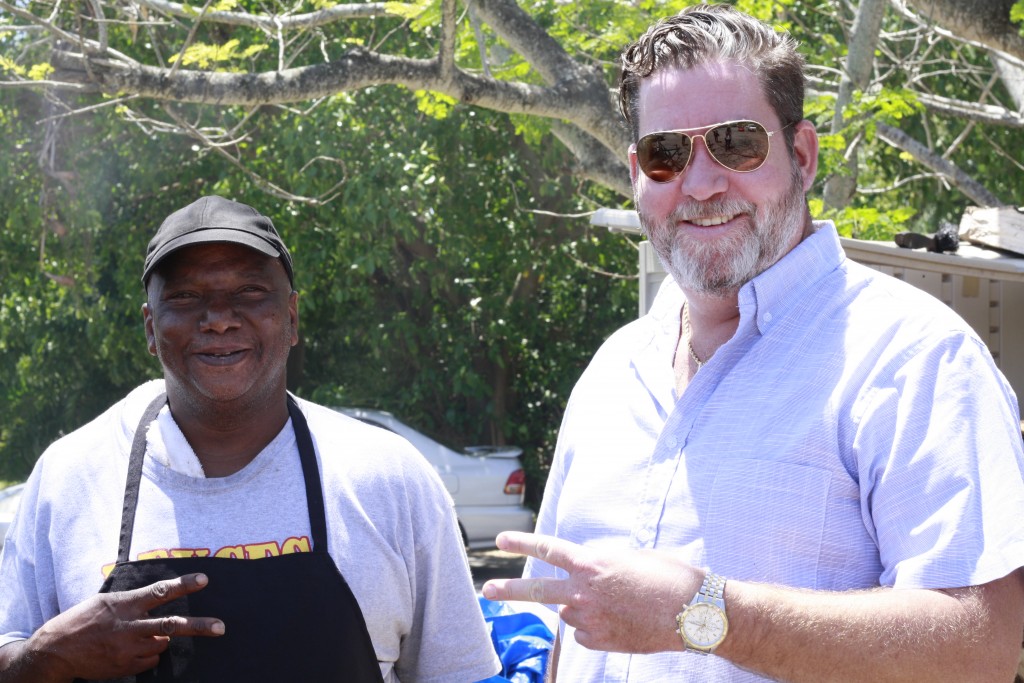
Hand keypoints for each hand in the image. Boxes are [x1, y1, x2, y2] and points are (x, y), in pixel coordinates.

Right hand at [25, 573, 222, 680]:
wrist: (56, 651)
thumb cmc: (83, 620)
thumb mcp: (107, 601)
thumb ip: (134, 601)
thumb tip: (160, 601)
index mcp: (125, 604)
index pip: (160, 591)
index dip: (184, 585)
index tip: (204, 580)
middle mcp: (130, 626)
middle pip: (171, 625)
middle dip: (199, 626)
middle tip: (220, 627)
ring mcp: (128, 648)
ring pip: (162, 643)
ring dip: (160, 639)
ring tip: (139, 635)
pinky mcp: (125, 666)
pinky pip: (151, 659)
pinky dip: (149, 654)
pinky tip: (131, 649)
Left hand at [481, 531, 700, 653]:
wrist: (692, 613)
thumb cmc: (668, 577)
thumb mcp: (631, 558)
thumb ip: (601, 564)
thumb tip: (588, 574)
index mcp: (591, 563)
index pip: (548, 549)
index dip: (523, 542)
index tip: (501, 540)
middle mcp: (584, 591)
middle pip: (537, 590)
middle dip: (509, 589)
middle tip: (488, 591)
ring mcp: (589, 619)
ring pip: (569, 612)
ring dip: (582, 607)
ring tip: (617, 604)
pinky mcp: (599, 641)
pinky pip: (585, 632)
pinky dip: (595, 627)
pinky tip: (620, 621)